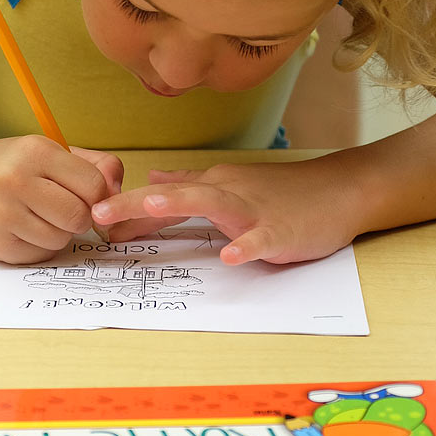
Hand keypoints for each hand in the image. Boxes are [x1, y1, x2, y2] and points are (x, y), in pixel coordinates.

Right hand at [0, 134, 123, 263]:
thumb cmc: (13, 165)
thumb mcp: (51, 152)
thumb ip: (95, 166)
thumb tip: (119, 193)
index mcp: (36, 152)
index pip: (93, 185)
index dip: (99, 195)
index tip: (88, 195)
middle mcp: (16, 181)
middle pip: (79, 216)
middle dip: (81, 217)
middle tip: (65, 207)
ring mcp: (3, 214)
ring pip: (61, 239)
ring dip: (60, 232)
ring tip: (40, 215)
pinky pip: (41, 255)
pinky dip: (41, 245)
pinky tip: (24, 227)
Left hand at [91, 157, 362, 264]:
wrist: (340, 190)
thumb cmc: (286, 192)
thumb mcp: (233, 183)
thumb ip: (193, 184)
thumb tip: (154, 180)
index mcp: (215, 185)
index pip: (166, 196)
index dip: (129, 208)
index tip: (94, 219)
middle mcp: (229, 192)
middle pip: (178, 195)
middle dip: (137, 205)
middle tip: (99, 214)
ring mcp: (255, 210)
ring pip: (214, 204)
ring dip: (182, 205)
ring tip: (151, 208)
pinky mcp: (282, 230)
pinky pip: (262, 238)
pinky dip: (247, 245)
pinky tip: (232, 256)